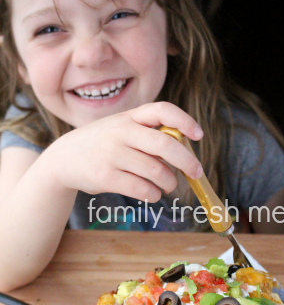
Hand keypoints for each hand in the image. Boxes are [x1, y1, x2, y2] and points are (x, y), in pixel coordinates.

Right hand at [46, 102, 203, 201]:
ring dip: (169, 183)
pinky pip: (142, 189)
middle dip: (188, 161)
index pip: (162, 110)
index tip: (198, 136)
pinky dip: (153, 194)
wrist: (62, 158)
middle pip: (166, 145)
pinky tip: (152, 194)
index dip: (185, 121)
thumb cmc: (102, 144)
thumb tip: (183, 156)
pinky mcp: (105, 176)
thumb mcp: (121, 128)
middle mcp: (121, 131)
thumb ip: (147, 136)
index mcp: (129, 116)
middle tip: (196, 172)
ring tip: (168, 186)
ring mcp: (112, 154)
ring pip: (157, 172)